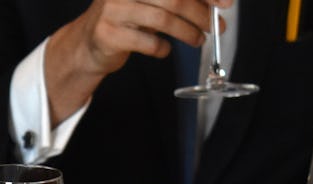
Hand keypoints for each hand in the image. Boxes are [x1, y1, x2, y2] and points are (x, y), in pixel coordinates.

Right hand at [45, 0, 229, 121]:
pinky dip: (163, 49)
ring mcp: (113, 10)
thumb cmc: (125, 19)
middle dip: (201, 14)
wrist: (86, 44)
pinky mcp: (108, 34)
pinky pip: (148, 43)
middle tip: (216, 27)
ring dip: (188, 33)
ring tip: (198, 40)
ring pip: (163, 20)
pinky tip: (165, 49)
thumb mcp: (149, 0)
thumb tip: (216, 2)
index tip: (226, 2)